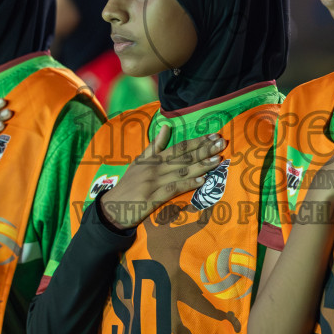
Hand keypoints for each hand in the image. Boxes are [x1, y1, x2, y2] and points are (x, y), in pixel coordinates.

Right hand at [99, 124, 225, 230]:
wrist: (111, 208)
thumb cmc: (128, 185)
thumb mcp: (139, 162)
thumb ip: (154, 145)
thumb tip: (166, 125)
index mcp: (152, 159)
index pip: (178, 147)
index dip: (197, 141)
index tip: (213, 136)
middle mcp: (154, 168)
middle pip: (183, 157)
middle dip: (204, 150)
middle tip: (222, 143)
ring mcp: (153, 182)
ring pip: (181, 171)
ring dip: (201, 165)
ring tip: (217, 160)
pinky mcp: (152, 197)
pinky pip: (173, 188)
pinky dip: (188, 184)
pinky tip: (202, 181)